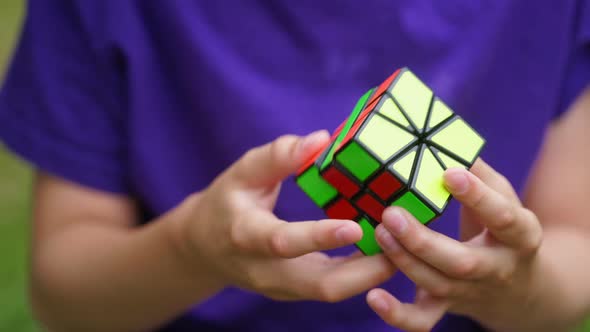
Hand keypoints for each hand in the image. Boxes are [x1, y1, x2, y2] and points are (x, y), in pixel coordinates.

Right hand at [177, 130, 394, 301]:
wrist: (206, 246)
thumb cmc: (227, 202)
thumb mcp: (243, 171)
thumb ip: (278, 155)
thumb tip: (321, 140)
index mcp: (246, 235)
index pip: (283, 242)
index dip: (319, 237)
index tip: (356, 226)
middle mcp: (264, 271)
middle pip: (320, 284)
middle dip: (365, 270)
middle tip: (400, 243)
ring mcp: (281, 288)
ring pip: (332, 292)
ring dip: (370, 273)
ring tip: (399, 245)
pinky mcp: (295, 292)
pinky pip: (332, 288)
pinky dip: (360, 274)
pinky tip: (381, 250)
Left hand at [367, 159, 543, 330]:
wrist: (521, 289)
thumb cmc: (504, 230)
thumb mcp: (505, 199)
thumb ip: (480, 173)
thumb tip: (447, 141)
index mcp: (519, 236)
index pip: (504, 218)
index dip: (479, 197)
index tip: (450, 173)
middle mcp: (496, 269)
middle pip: (462, 263)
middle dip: (423, 241)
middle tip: (392, 213)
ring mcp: (470, 292)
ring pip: (436, 285)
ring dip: (404, 260)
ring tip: (380, 232)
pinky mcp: (448, 307)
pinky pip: (423, 321)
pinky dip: (397, 315)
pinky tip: (374, 296)